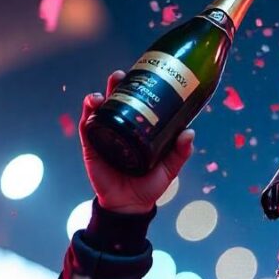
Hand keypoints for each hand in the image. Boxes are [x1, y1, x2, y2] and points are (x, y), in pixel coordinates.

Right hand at [78, 69, 195, 213]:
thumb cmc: (149, 186)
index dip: (137, 86)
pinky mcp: (92, 146)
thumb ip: (180, 153)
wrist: (130, 206)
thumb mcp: (169, 169)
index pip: (136, 103)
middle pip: (116, 100)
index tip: (142, 73)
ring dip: (100, 95)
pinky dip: (88, 113)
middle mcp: (120, 128)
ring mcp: (105, 135)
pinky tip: (93, 104)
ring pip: (100, 109)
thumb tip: (190, 132)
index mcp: (138, 129)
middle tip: (121, 75)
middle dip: (117, 84)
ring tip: (107, 88)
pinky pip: (88, 126)